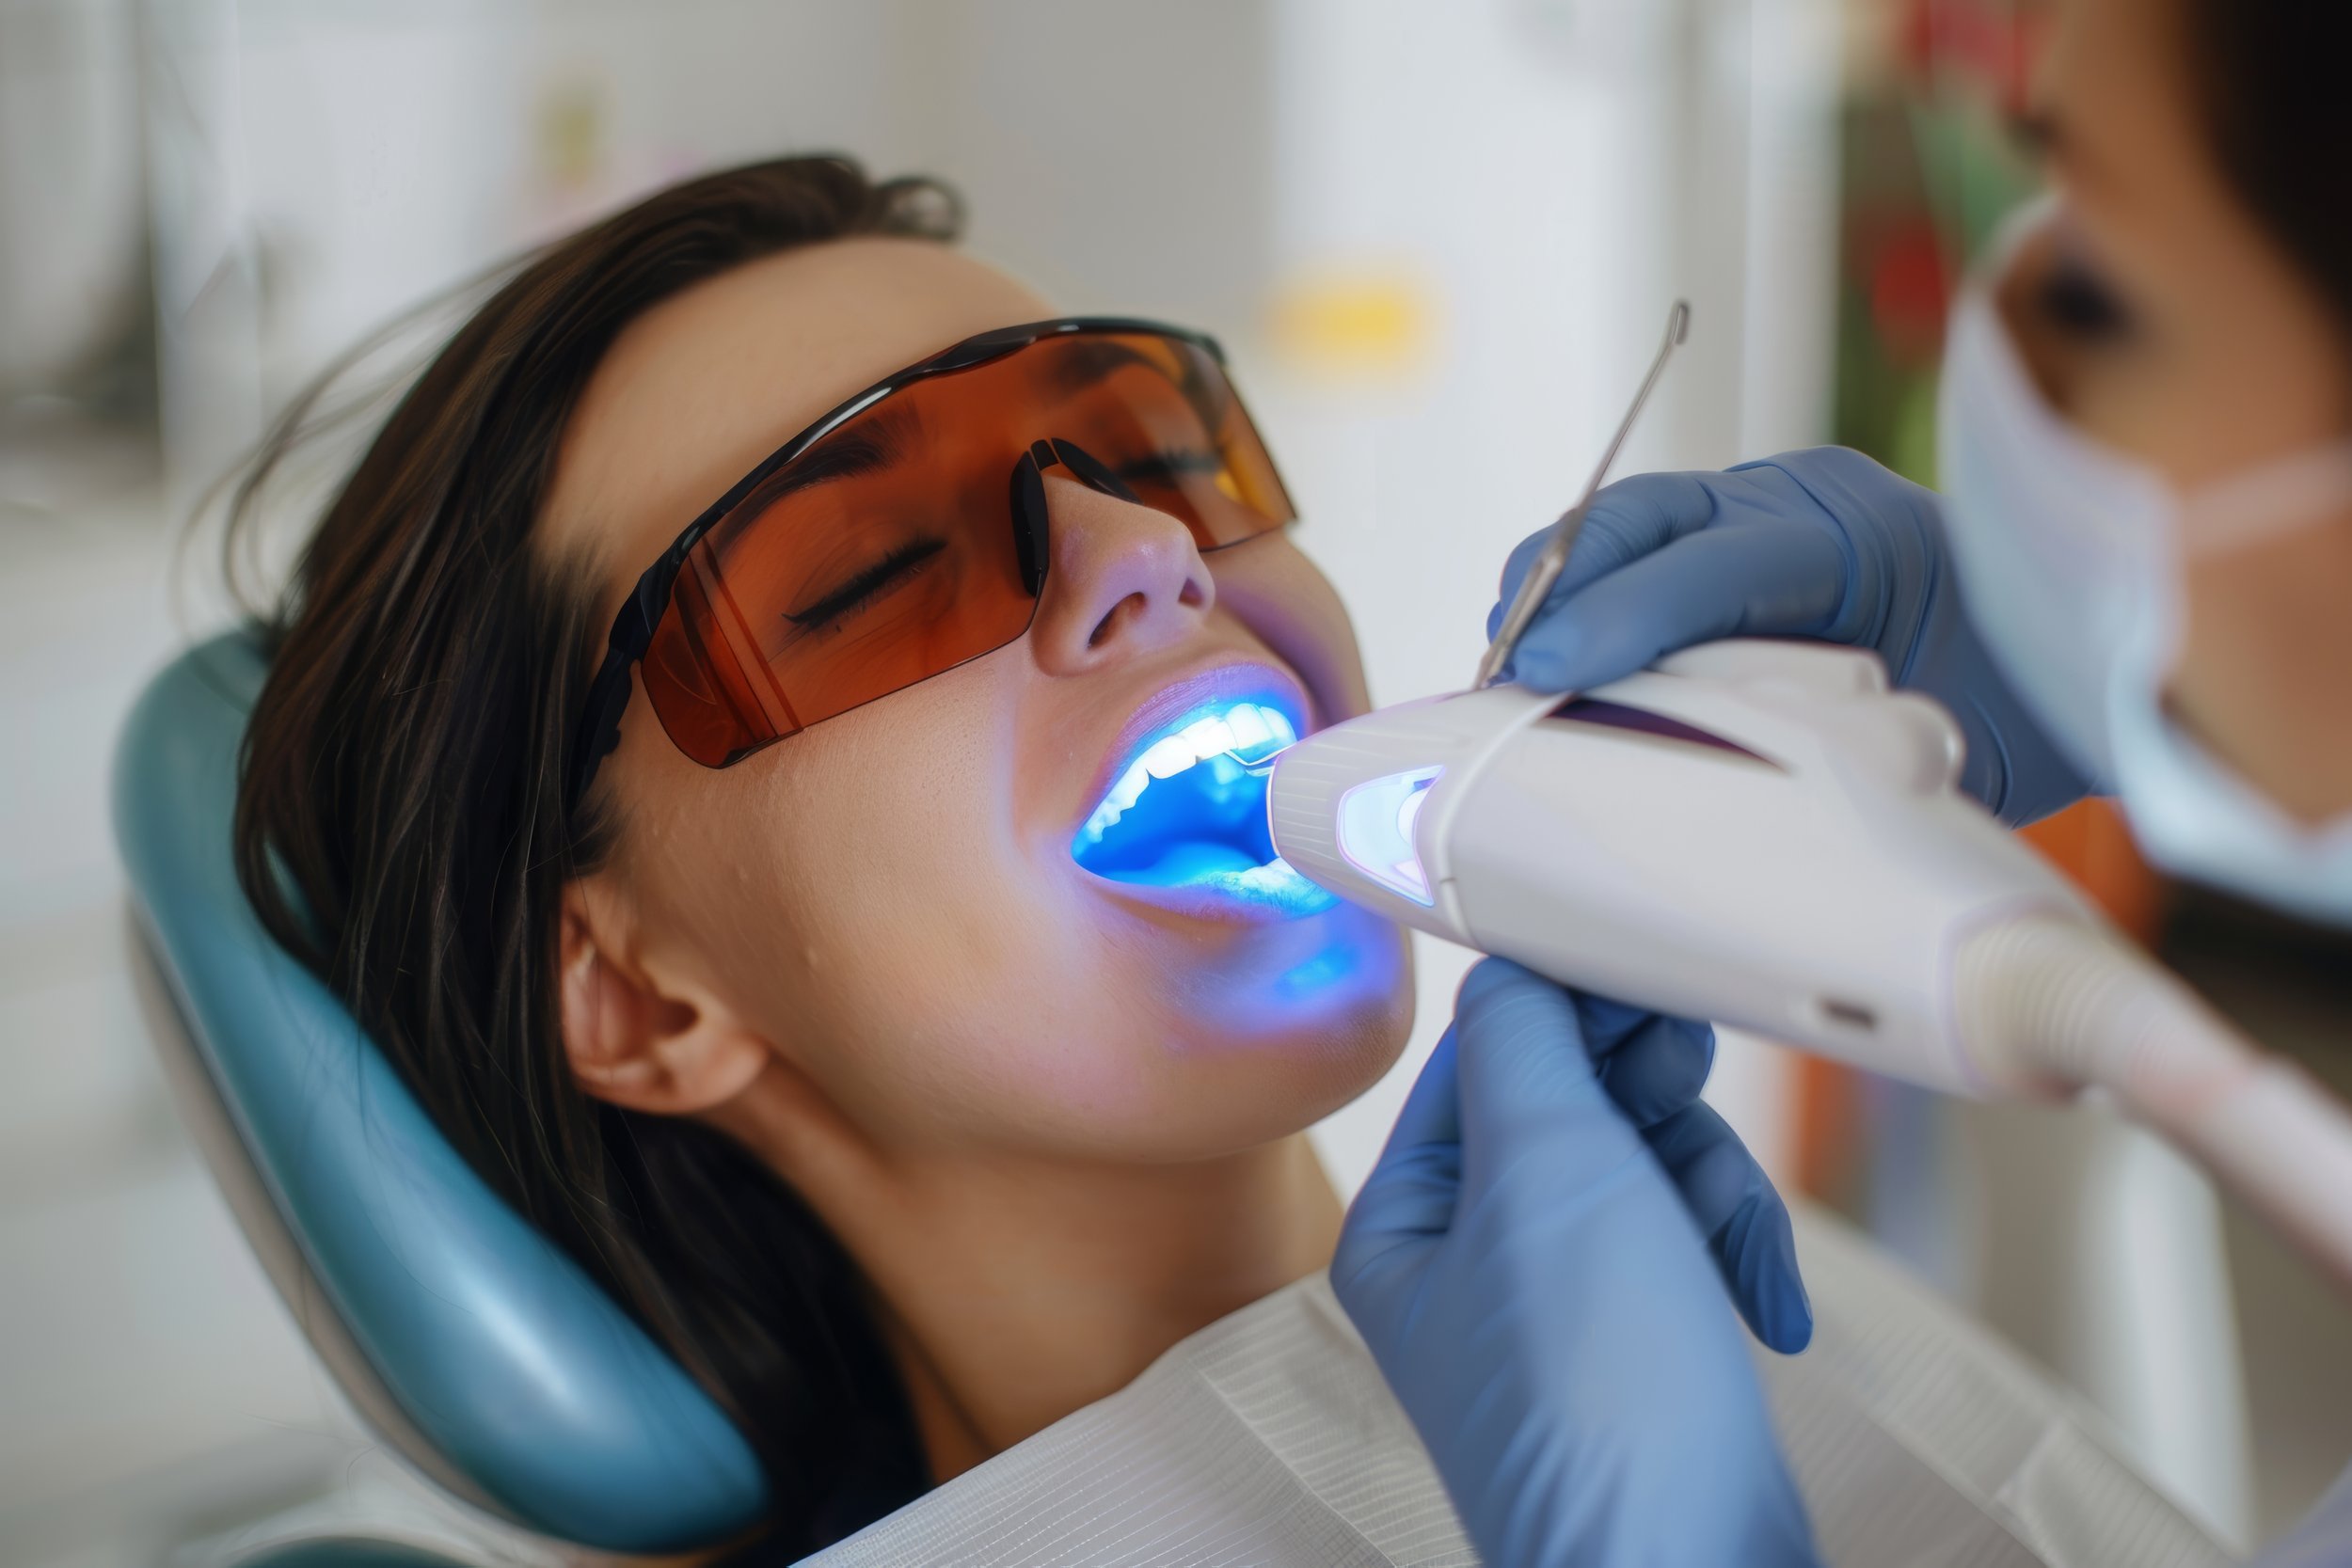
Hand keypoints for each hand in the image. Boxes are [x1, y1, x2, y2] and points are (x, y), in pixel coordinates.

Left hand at [1333, 961, 1817, 1567]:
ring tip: (1731, 1238)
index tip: (1642, 973)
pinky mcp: (1636, 1344)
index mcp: (1407, 1221)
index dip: (1566, 1006)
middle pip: (1569, 1105)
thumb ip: (1523, 1044)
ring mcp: (1556, 1308)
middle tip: (1687, 1069)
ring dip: (1703, 1185)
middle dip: (1644, 1095)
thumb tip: (1517, 963)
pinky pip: (1684, 1245)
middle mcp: (1468, 1263)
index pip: (1480, 1057)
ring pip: (1643, 1170)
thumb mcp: (1545, 1172)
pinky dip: (1731, 1255)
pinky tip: (1767, 1307)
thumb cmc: (1598, 1391)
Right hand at [1490, 446, 2092, 825]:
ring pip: (1623, 532)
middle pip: (1645, 517)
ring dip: (1553, 598)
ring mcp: (1757, 513)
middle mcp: (1801, 504)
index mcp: (1866, 538)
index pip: (1721, 558)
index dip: (1626, 611)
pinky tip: (1543, 673)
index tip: (1547, 668)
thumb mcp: (1946, 741)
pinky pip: (1630, 561)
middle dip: (1558, 582)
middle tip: (1501, 669)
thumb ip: (1841, 750)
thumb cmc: (2012, 706)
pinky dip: (1577, 610)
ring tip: (1503, 677)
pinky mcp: (1723, 542)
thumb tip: (1709, 803)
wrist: (2064, 656)